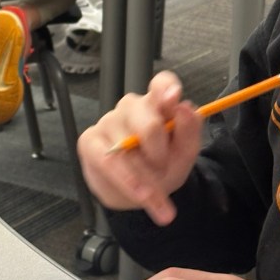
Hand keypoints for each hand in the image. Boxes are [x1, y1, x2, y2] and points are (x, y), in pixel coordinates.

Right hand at [77, 71, 202, 224]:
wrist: (141, 193)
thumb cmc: (163, 165)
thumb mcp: (184, 153)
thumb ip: (190, 131)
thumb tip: (185, 108)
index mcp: (158, 103)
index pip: (161, 84)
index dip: (166, 89)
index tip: (173, 98)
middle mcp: (133, 107)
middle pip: (148, 124)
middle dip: (160, 155)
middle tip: (164, 169)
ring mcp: (109, 121)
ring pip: (127, 148)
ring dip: (144, 178)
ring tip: (155, 195)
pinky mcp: (90, 140)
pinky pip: (107, 161)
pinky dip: (127, 182)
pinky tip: (139, 194)